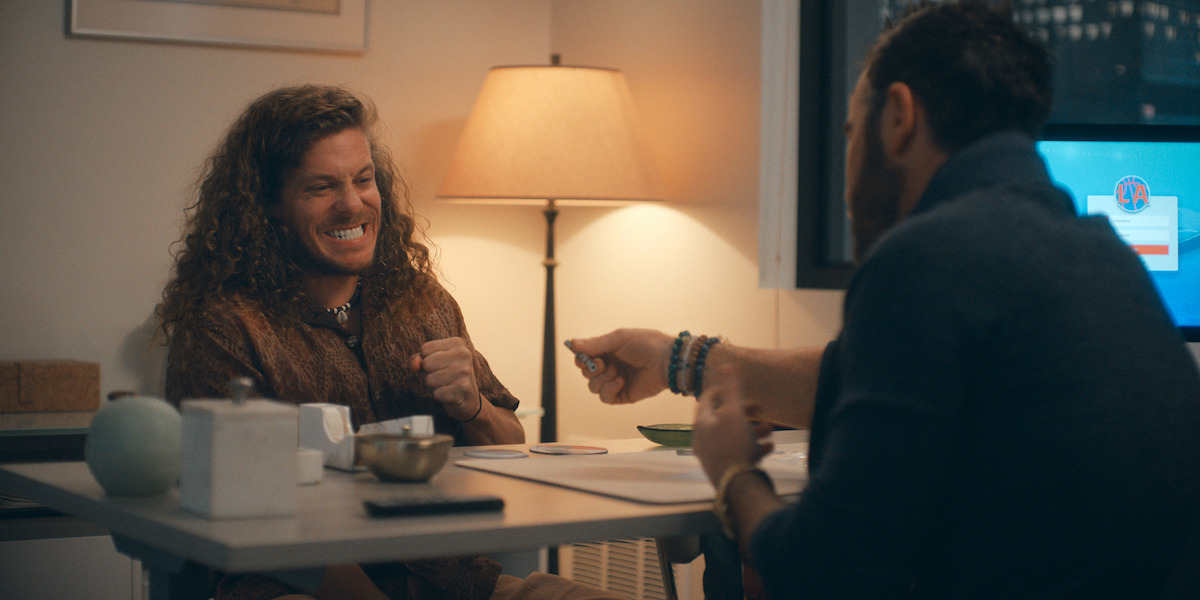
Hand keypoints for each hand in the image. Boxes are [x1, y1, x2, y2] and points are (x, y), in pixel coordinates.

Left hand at [409, 337, 479, 420]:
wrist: (467, 398)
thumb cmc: (446, 376)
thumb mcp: (430, 363)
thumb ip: (417, 360)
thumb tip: (414, 365)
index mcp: (457, 343)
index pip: (425, 349)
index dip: (426, 361)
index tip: (440, 366)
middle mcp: (464, 354)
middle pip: (426, 364)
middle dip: (429, 374)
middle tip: (443, 378)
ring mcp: (465, 371)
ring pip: (430, 380)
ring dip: (434, 387)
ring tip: (446, 385)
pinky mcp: (464, 388)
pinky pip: (437, 393)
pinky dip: (440, 396)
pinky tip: (451, 394)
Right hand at [566, 329, 674, 403]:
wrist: (667, 361)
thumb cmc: (646, 344)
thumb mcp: (618, 339)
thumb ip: (595, 343)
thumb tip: (572, 343)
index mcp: (608, 351)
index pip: (585, 357)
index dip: (581, 358)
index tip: (583, 356)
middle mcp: (610, 366)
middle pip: (586, 373)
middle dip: (590, 368)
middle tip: (603, 363)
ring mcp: (616, 382)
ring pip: (593, 386)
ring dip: (601, 379)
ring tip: (616, 371)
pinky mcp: (623, 395)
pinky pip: (605, 398)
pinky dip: (609, 389)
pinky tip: (621, 381)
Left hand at [693, 364, 774, 485]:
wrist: (737, 485)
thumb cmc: (734, 444)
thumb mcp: (734, 412)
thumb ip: (731, 388)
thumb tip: (726, 364)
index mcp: (701, 422)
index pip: (707, 399)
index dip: (722, 389)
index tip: (738, 387)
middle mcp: (703, 438)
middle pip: (723, 418)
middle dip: (744, 412)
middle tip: (759, 409)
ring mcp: (713, 456)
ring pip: (733, 436)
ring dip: (752, 430)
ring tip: (768, 430)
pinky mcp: (725, 469)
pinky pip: (739, 453)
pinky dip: (753, 447)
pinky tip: (768, 448)